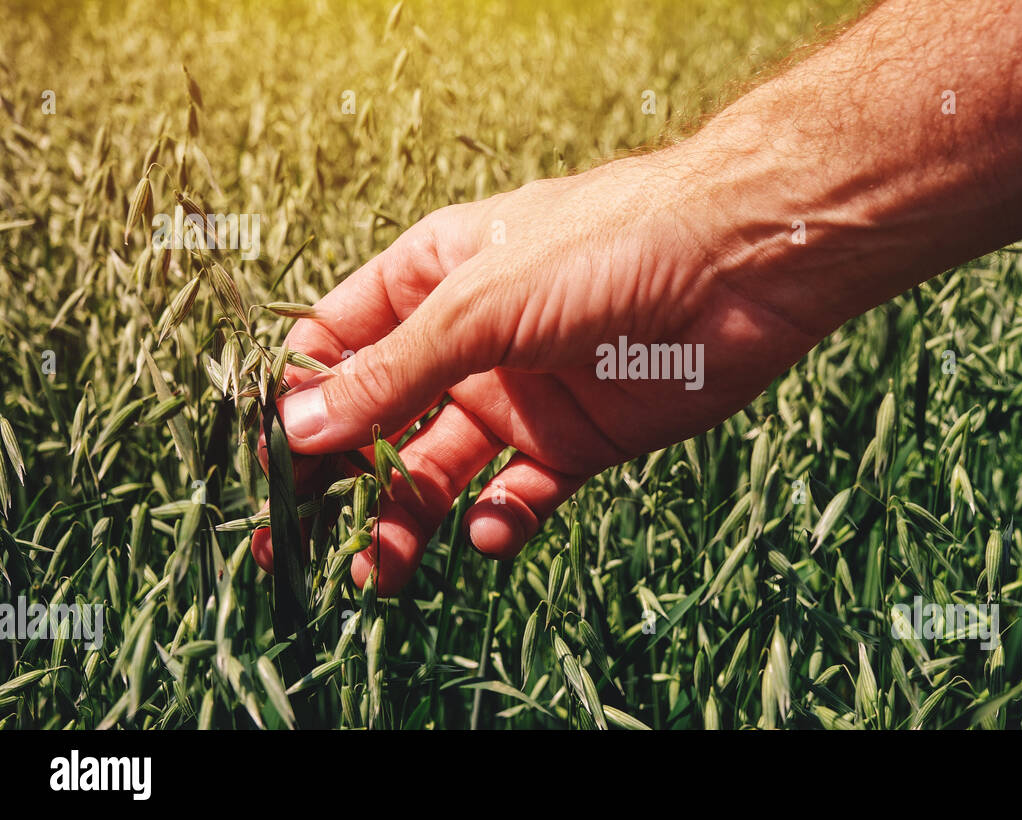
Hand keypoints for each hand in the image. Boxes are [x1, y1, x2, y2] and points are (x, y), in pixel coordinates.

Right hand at [251, 148, 823, 593]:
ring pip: (445, 469)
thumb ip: (393, 372)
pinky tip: (490, 532)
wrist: (741, 264)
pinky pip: (523, 494)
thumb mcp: (480, 306)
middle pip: (384, 419)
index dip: (305, 397)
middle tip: (298, 543)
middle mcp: (472, 342)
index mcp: (433, 281)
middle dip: (341, 478)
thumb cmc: (605, 248)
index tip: (273, 458)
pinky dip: (502, 520)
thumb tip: (297, 427)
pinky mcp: (581, 441)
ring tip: (382, 565)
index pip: (341, 343)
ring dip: (409, 517)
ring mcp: (525, 394)